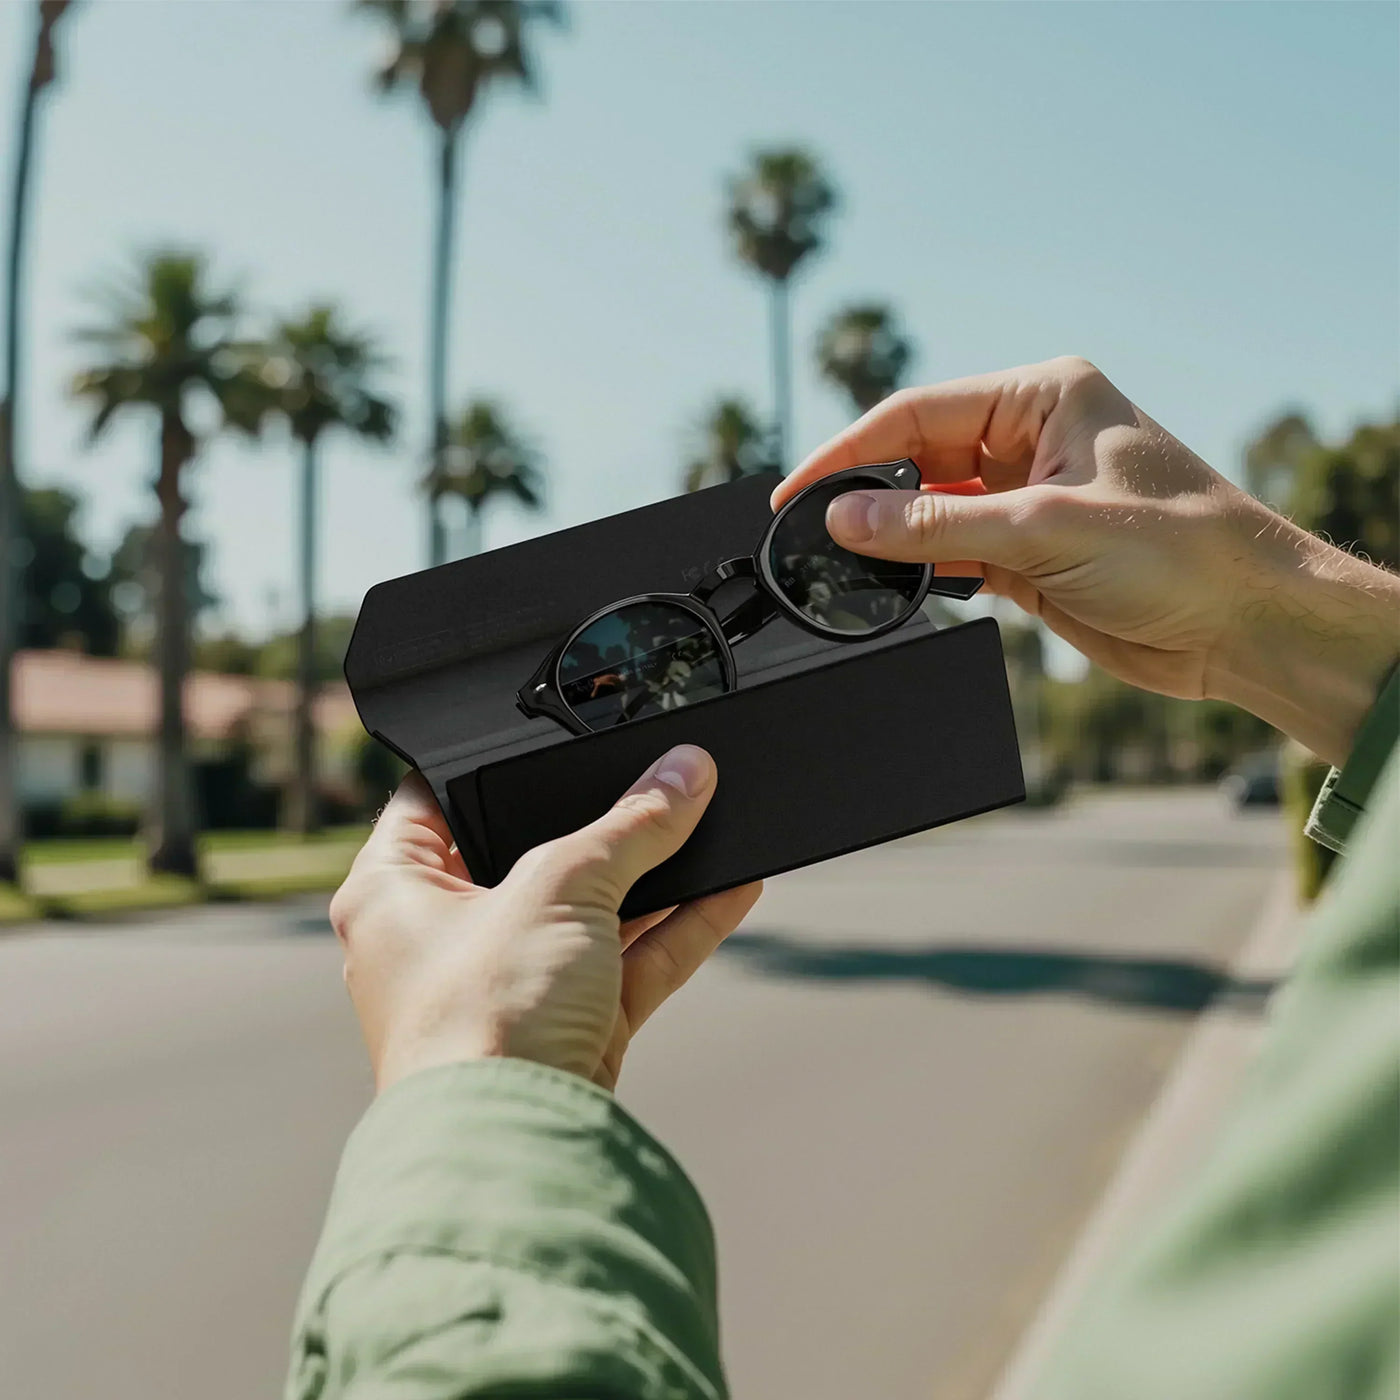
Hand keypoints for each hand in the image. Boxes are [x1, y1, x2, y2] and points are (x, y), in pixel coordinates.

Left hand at [330, 745, 760, 1092]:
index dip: (493, 764)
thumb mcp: (560, 888)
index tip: (553, 733)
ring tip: (710, 820)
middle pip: (528, 855)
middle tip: (652, 776)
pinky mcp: (564, 1028)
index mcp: (393, 891)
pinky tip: (731, 888)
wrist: (515, 1154)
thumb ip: (632, 826)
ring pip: (588, 911)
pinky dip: (676, 928)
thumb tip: (685, 772)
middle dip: (598, 823)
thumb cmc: (482, 1022)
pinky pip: (626, 962)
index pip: (435, 799)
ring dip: (653, 875)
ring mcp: (507, 985)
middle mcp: (441, 937)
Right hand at [778, 356, 1399, 766]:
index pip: (920, 413)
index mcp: (1043, 398)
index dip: (851, 452)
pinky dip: (923, 573)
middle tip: (810, 536)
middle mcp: (1031, 441)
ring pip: (931, 513)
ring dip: (894, 542)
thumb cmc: (1182, 552)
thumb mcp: (1045, 529)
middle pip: (918, 460)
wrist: (1247, 625)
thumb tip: (846, 521)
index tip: (798, 491)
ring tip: (843, 568)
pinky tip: (892, 588)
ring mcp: (1028, 500)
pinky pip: (954, 556)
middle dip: (868, 498)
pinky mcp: (1029, 556)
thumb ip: (936, 527)